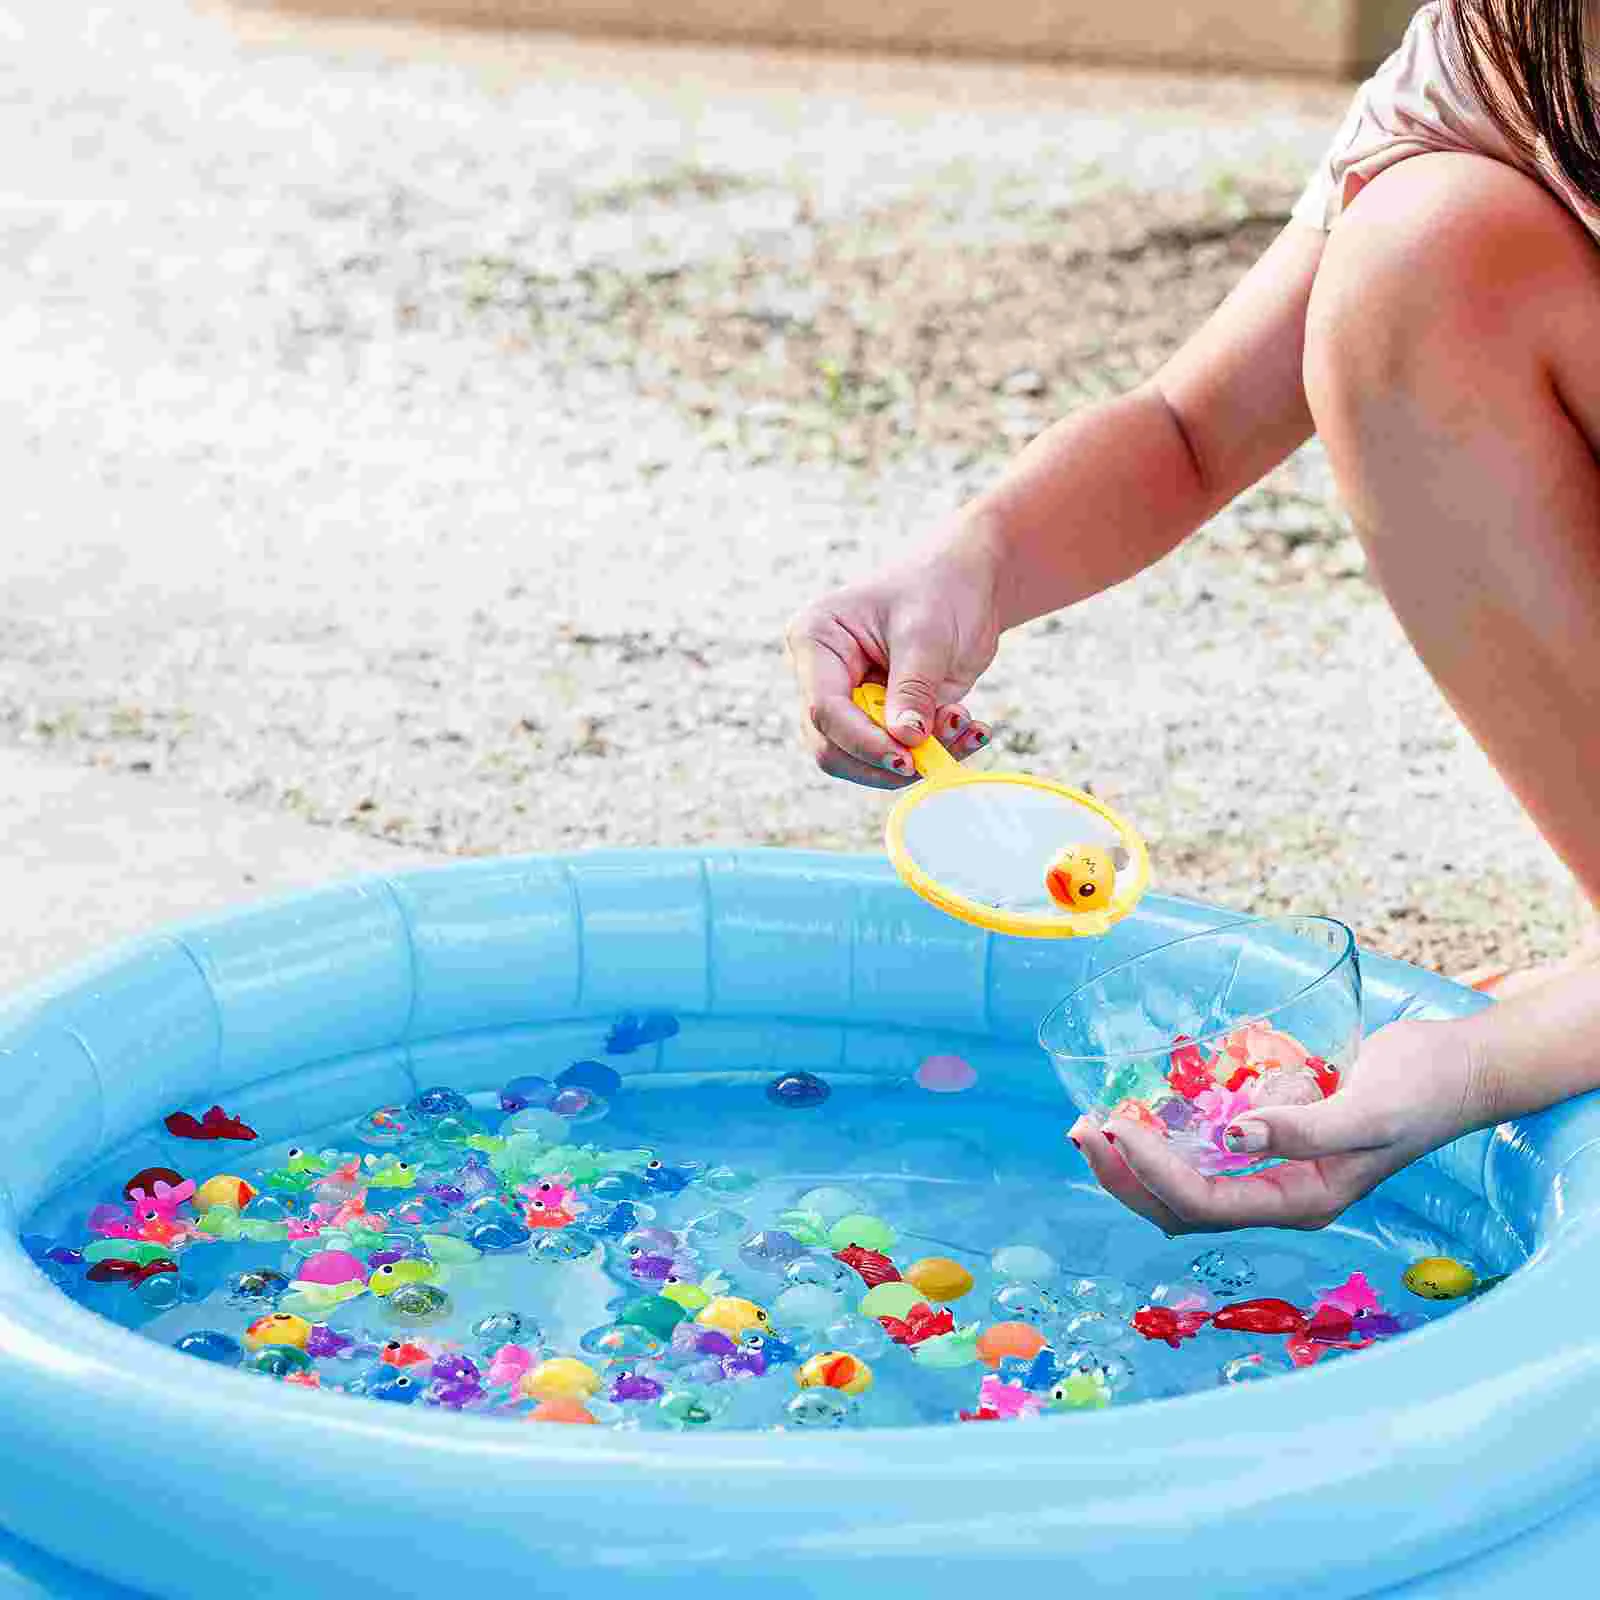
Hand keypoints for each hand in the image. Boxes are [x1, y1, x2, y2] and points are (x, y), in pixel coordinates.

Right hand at [784, 535, 1001, 788]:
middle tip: (936, 758)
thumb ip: (913, 689)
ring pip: (863, 760)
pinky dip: (936, 751)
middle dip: (885, 760)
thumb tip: (905, 741)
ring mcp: (850, 700)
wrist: (969, 582)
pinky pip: (898, 752)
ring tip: (966, 727)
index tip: (907, 758)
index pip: (824, 709)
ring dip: (917, 757)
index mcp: (816, 640)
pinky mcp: (881, 717)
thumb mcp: (927, 635)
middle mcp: (823, 676)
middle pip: (832, 746)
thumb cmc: (941, 588)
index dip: (862, 742)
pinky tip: (972, 730)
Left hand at [1068, 1018, 1489, 1233]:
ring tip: (1094, 1123)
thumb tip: (1233, 1136)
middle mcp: (1280, 1197)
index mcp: (1301, 1203)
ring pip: (1184, 1187)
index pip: (1204, 1203)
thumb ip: (1305, 1128)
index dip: (1150, 1171)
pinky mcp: (1270, 1143)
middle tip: (1081, 1128)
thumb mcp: (1368, 1109)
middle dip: (1124, 1175)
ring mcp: (1273, 1173)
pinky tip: (1142, 1108)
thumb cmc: (1419, 1089)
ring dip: (1133, 1163)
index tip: (1113, 1125)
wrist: (1454, 1071)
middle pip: (1180, 1207)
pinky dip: (1164, 1140)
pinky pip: (1202, 1156)